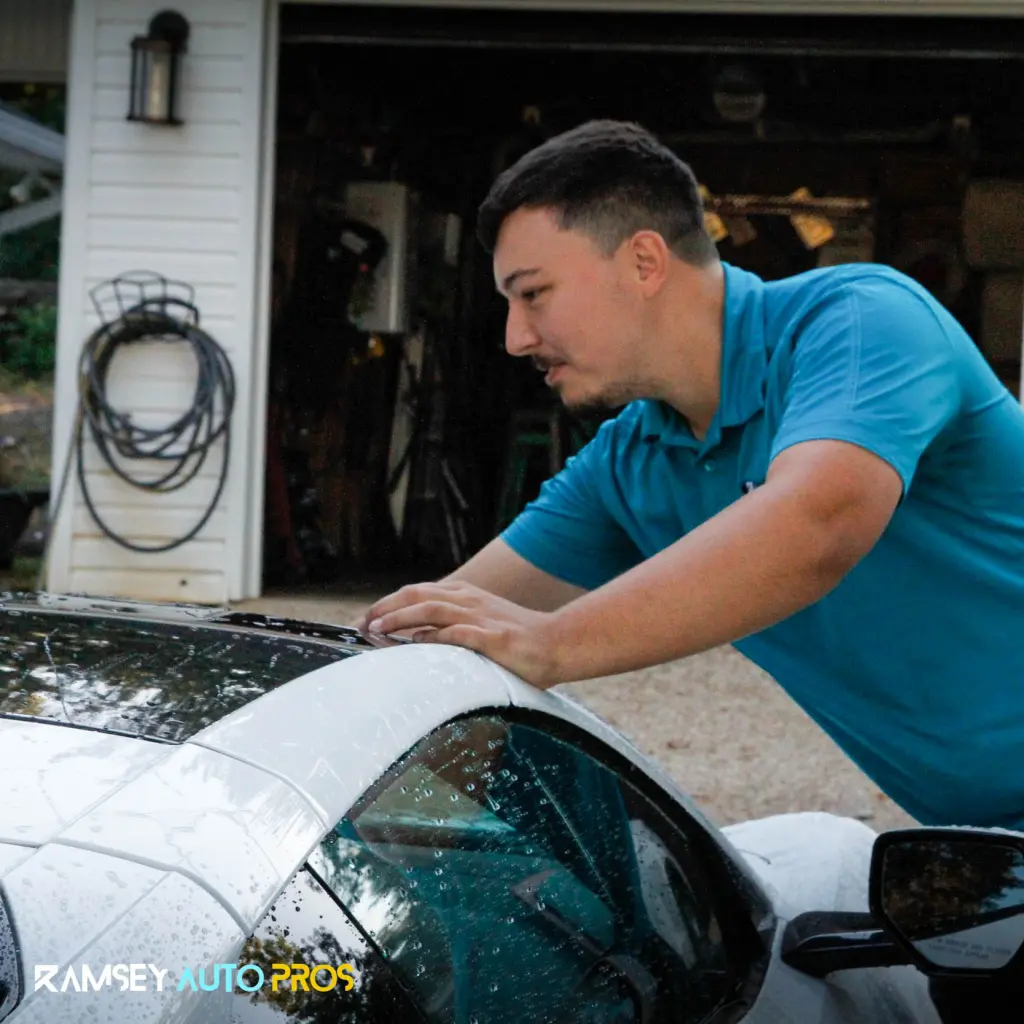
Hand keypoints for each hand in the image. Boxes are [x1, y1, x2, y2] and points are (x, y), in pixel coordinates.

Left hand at [358, 581, 562, 687]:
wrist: (558, 643)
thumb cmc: (519, 639)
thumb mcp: (482, 624)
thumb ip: (453, 626)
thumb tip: (415, 637)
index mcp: (465, 595)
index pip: (417, 592)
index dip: (388, 603)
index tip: (366, 619)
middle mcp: (469, 600)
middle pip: (416, 595)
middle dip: (384, 608)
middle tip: (361, 624)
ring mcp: (480, 617)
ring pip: (429, 609)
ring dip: (399, 618)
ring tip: (376, 631)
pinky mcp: (491, 637)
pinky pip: (455, 633)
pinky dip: (431, 637)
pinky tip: (413, 644)